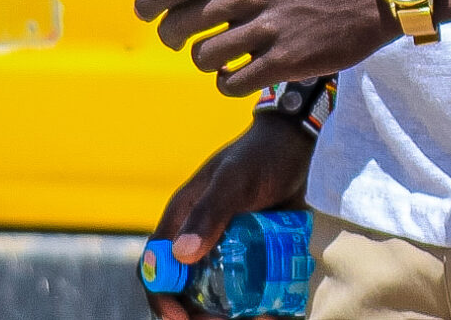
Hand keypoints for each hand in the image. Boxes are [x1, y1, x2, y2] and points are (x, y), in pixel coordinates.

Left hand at [135, 0, 392, 95]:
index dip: (149, 0)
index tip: (144, 11)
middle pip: (181, 23)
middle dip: (172, 35)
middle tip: (179, 39)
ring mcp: (268, 28)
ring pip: (204, 56)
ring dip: (204, 59)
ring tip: (218, 56)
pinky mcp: (286, 62)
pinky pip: (232, 83)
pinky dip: (226, 83)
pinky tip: (236, 75)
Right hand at [144, 117, 313, 319]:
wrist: (295, 147)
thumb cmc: (258, 157)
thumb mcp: (233, 181)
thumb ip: (209, 213)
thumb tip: (180, 254)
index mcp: (182, 219)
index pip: (155, 265)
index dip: (160, 295)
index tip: (179, 318)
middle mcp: (198, 237)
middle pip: (186, 289)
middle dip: (201, 314)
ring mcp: (225, 248)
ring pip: (218, 295)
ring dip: (233, 315)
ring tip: (262, 319)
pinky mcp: (251, 254)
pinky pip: (247, 289)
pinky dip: (257, 306)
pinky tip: (275, 312)